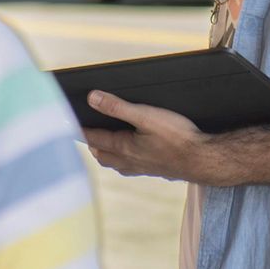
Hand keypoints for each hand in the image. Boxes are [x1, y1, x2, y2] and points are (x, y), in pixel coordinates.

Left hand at [84, 92, 209, 182]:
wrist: (203, 160)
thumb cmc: (178, 138)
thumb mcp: (146, 116)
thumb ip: (118, 107)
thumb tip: (92, 98)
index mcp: (123, 148)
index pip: (93, 138)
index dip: (79, 129)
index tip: (66, 124)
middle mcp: (129, 161)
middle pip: (101, 154)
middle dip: (91, 143)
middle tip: (84, 131)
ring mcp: (142, 168)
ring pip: (115, 163)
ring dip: (106, 153)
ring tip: (101, 143)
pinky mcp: (154, 170)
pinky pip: (130, 167)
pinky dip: (123, 160)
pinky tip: (131, 156)